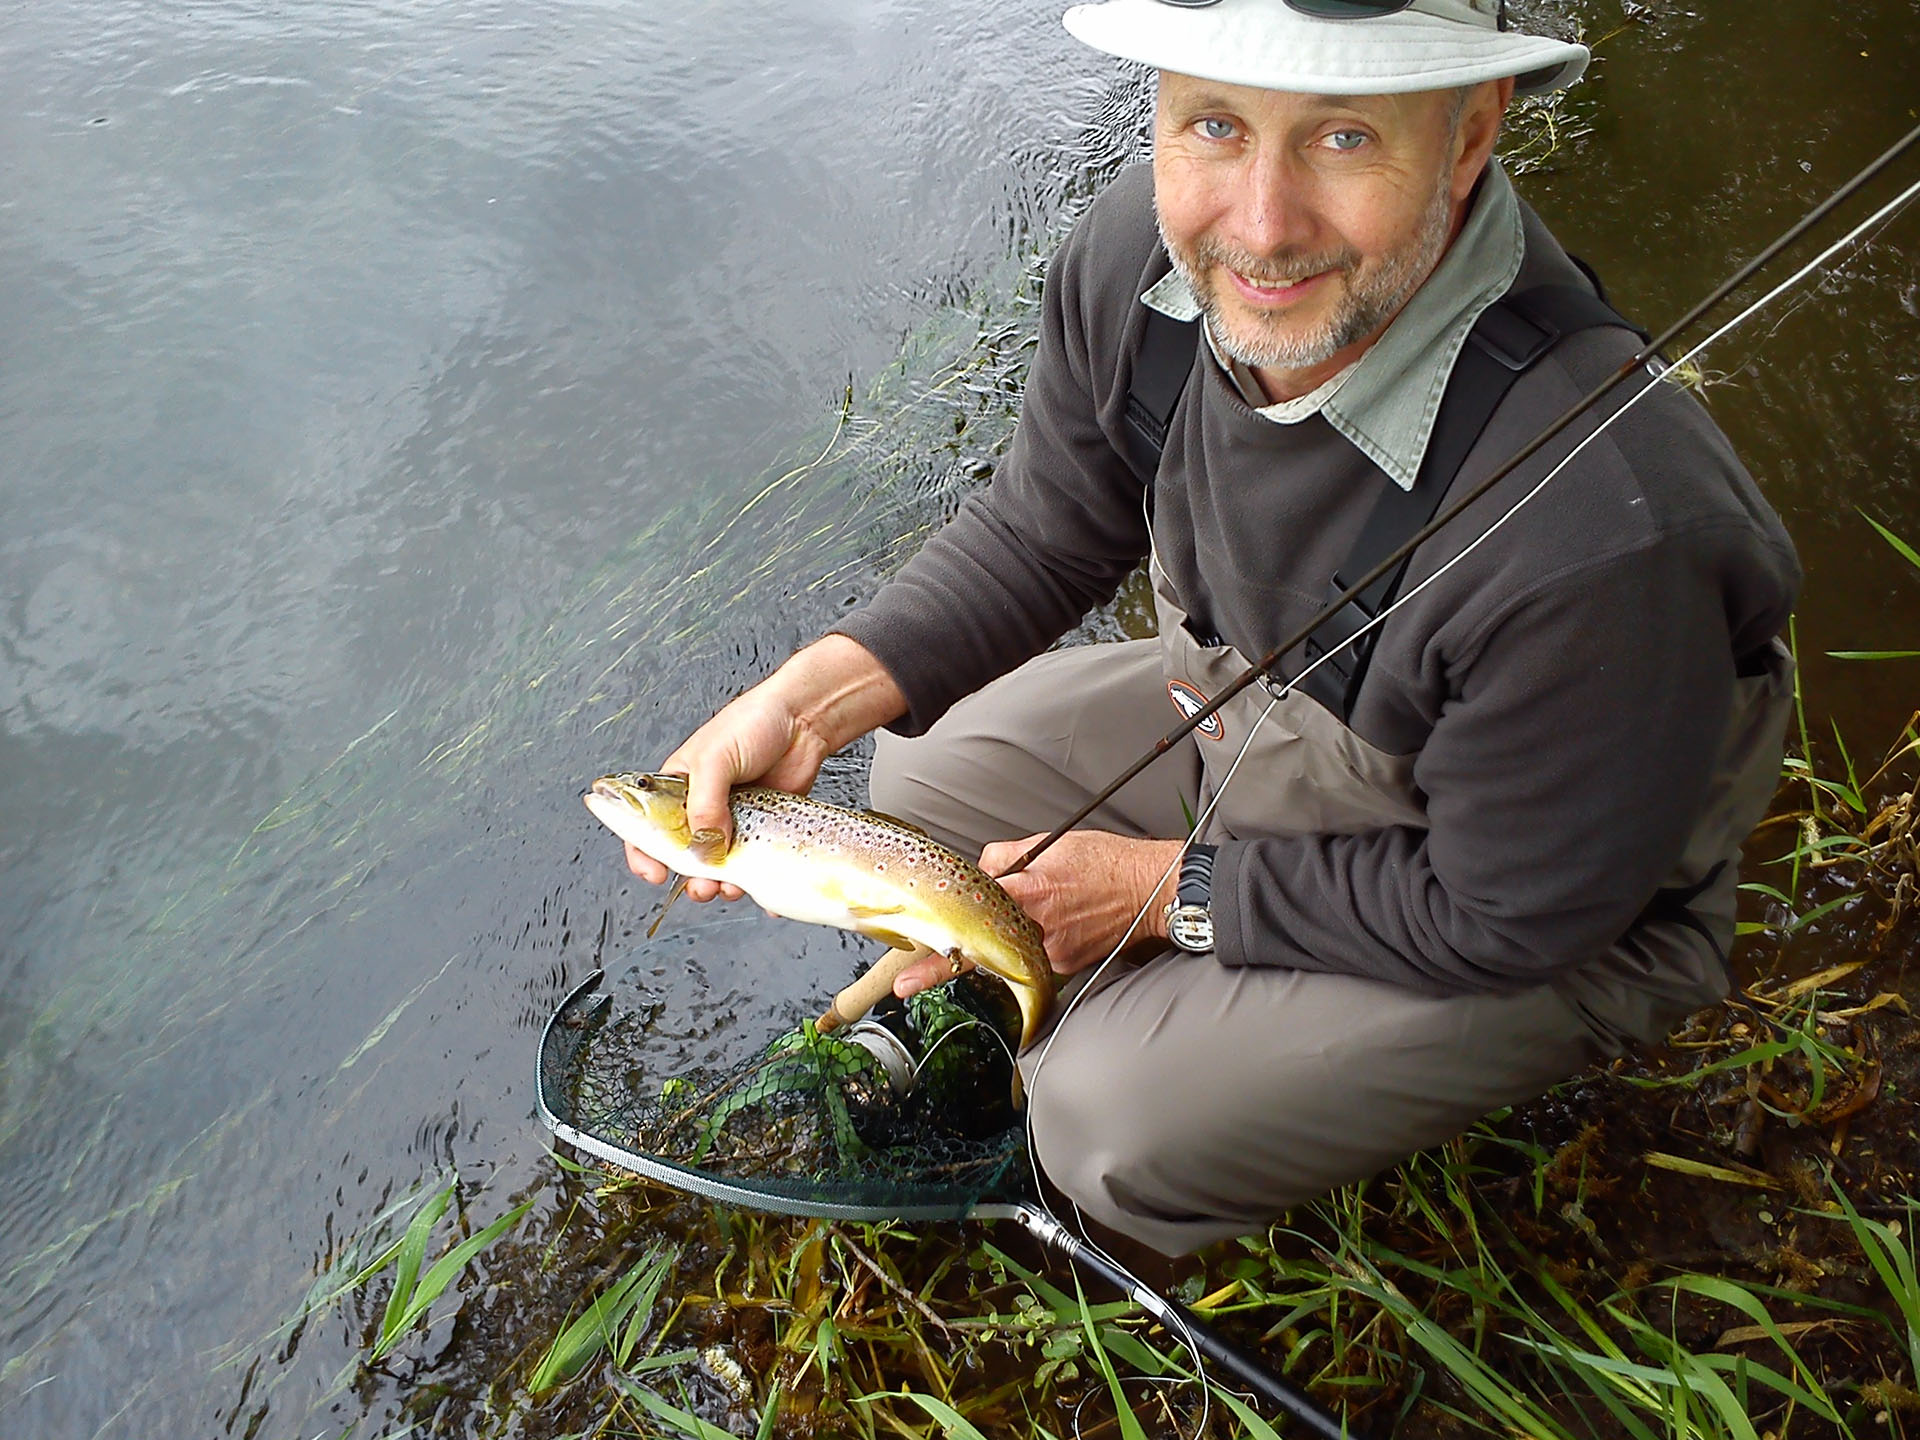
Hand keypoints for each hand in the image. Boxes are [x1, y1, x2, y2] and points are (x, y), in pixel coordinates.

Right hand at [622, 635, 905, 901]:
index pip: (647, 827)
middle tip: (703, 885)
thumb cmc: (752, 724)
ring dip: (721, 882)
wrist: (803, 722)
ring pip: (719, 864)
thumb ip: (704, 803)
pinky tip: (759, 884)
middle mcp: (701, 808)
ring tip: (731, 884)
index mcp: (676, 788)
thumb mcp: (716, 759)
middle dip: (690, 877)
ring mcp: (732, 821)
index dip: (645, 854)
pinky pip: (753, 861)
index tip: (656, 873)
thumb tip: (704, 845)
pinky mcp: (761, 829)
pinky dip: (754, 879)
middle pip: (684, 855)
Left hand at [893, 830, 1184, 995]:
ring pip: (1008, 952)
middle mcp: (1035, 928)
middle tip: (904, 984)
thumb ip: (1006, 856)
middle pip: (979, 948)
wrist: (1153, 891)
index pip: (970, 914)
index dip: (937, 939)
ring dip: (1004, 942)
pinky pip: (1034, 958)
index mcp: (1026, 891)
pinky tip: (1061, 923)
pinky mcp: (1065, 967)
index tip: (906, 973)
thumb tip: (981, 869)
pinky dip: (1035, 943)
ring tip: (1037, 921)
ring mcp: (1050, 953)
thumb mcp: (1051, 843)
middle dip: (942, 965)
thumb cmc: (1106, 861)